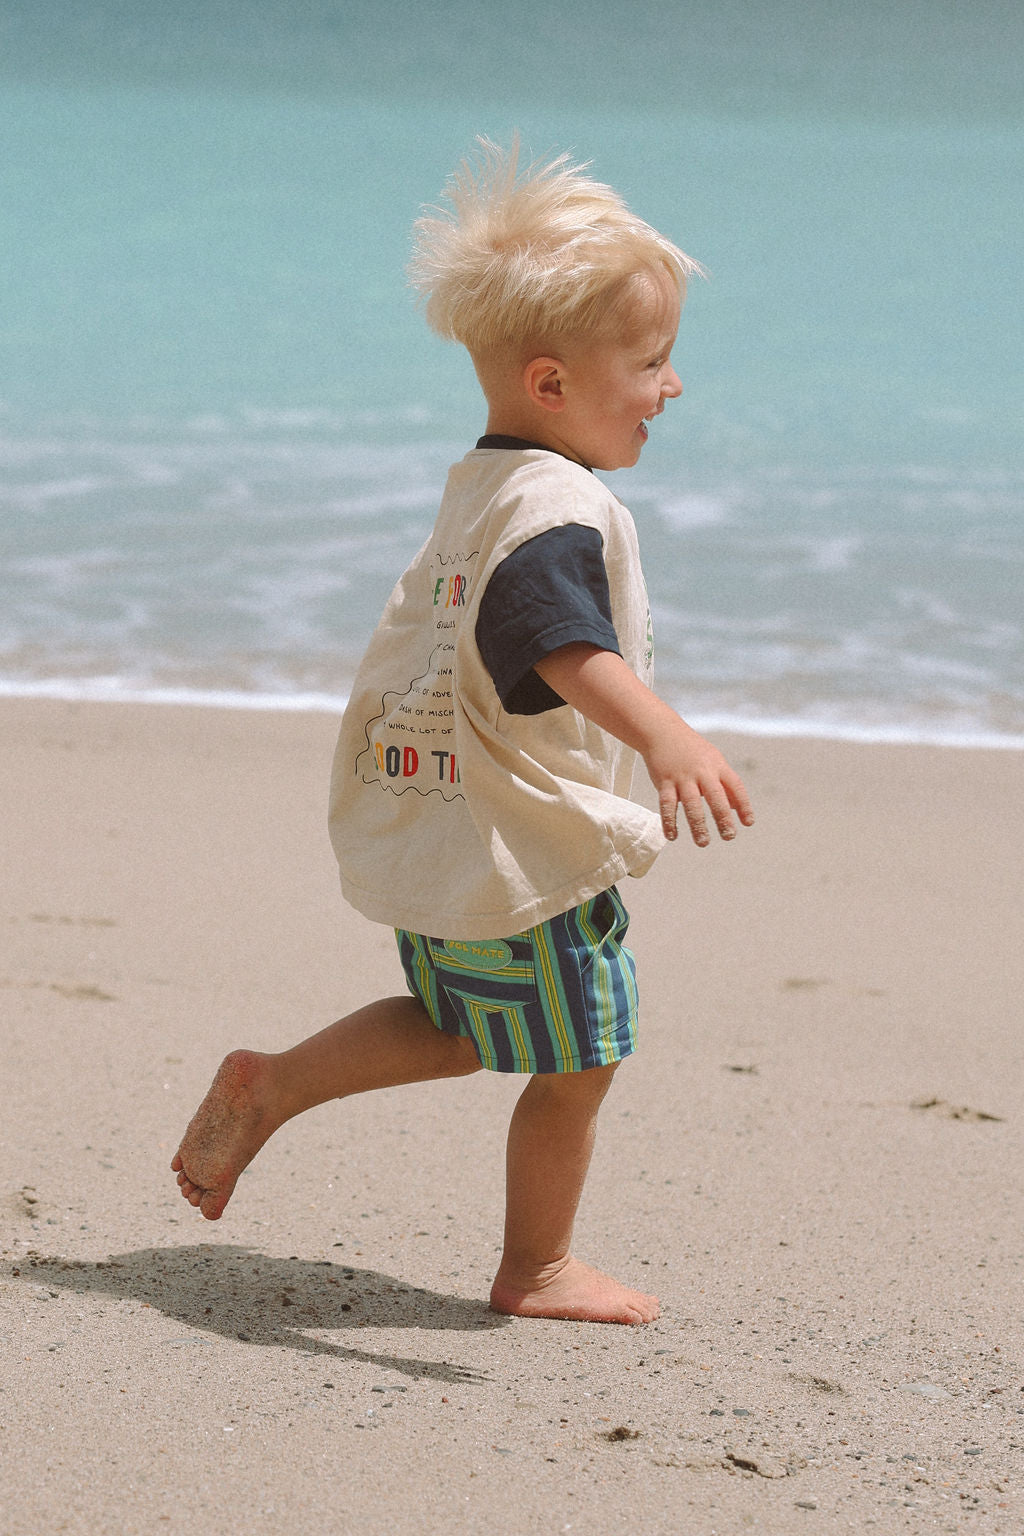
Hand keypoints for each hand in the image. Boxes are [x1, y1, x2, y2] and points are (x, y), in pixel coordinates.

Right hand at [532, 644, 754, 847]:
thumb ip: (725, 784)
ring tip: (703, 842)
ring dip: (698, 825)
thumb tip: (736, 809)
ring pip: (692, 804)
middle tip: (729, 836)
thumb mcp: (714, 761)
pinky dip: (669, 821)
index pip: (735, 787)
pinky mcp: (665, 781)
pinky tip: (672, 836)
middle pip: (716, 798)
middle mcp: (702, 772)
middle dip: (723, 819)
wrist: (662, 732)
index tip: (748, 823)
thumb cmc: (692, 750)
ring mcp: (683, 777)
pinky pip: (667, 804)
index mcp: (718, 766)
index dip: (744, 805)